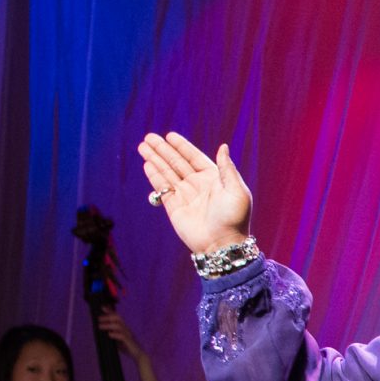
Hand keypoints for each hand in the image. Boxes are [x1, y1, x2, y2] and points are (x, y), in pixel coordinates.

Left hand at [94, 310, 146, 363]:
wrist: (139, 356)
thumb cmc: (128, 347)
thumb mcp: (118, 339)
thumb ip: (113, 334)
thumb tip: (103, 330)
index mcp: (124, 328)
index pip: (117, 317)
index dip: (110, 311)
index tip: (102, 307)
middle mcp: (127, 329)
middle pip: (118, 318)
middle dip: (108, 316)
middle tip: (99, 319)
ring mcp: (129, 335)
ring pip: (118, 326)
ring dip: (108, 325)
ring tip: (100, 326)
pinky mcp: (129, 342)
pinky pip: (122, 336)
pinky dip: (115, 334)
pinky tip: (109, 334)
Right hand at [137, 131, 253, 253]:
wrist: (222, 244)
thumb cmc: (234, 218)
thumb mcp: (237, 191)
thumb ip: (227, 168)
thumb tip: (223, 146)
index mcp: (214, 179)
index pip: (194, 158)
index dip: (182, 147)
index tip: (169, 135)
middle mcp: (198, 185)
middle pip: (177, 163)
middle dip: (163, 150)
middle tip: (149, 137)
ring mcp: (185, 195)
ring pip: (167, 173)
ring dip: (155, 159)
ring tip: (143, 146)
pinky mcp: (174, 207)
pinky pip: (162, 188)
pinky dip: (154, 176)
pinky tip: (147, 164)